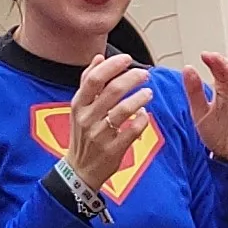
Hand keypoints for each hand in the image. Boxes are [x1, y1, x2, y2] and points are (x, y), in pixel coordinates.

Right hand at [67, 51, 156, 191]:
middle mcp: (87, 118)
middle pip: (113, 90)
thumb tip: (98, 58)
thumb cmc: (83, 134)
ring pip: (125, 109)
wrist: (80, 169)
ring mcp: (100, 135)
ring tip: (148, 93)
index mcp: (78, 104)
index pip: (95, 79)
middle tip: (145, 74)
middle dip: (133, 78)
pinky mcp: (113, 150)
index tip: (128, 59)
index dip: (113, 65)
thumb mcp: (79, 107)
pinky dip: (142, 119)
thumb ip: (87, 82)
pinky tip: (144, 114)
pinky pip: (133, 130)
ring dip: (140, 97)